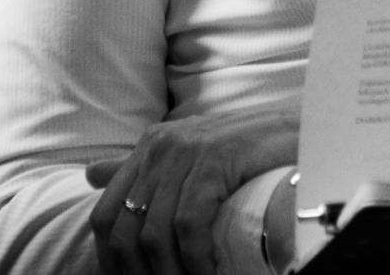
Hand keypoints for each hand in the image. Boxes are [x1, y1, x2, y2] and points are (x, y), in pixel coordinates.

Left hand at [87, 109, 297, 274]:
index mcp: (150, 146)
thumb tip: (89, 175)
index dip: (111, 261)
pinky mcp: (213, 158)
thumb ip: (141, 166)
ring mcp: (186, 149)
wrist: (300, 129)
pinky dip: (195, 260)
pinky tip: (209, 272)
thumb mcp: (188, 155)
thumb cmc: (247, 150)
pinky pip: (188, 225)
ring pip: (154, 233)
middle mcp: (161, 145)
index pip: (105, 215)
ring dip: (169, 274)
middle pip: (125, 229)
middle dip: (138, 273)